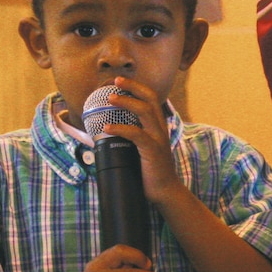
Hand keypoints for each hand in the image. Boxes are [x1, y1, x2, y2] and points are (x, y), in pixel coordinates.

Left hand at [100, 77, 183, 206]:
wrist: (165, 191)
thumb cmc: (151, 170)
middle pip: (149, 98)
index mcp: (158, 125)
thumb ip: (134, 136)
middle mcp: (160, 128)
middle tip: (115, 81)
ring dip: (126, 102)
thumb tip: (110, 128)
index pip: (151, 98)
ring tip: (110, 99)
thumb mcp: (143, 148)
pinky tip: (106, 128)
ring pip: (144, 111)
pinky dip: (120, 129)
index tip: (119, 81)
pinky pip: (136, 134)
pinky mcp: (153, 151)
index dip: (137, 87)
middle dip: (132, 87)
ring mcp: (158, 138)